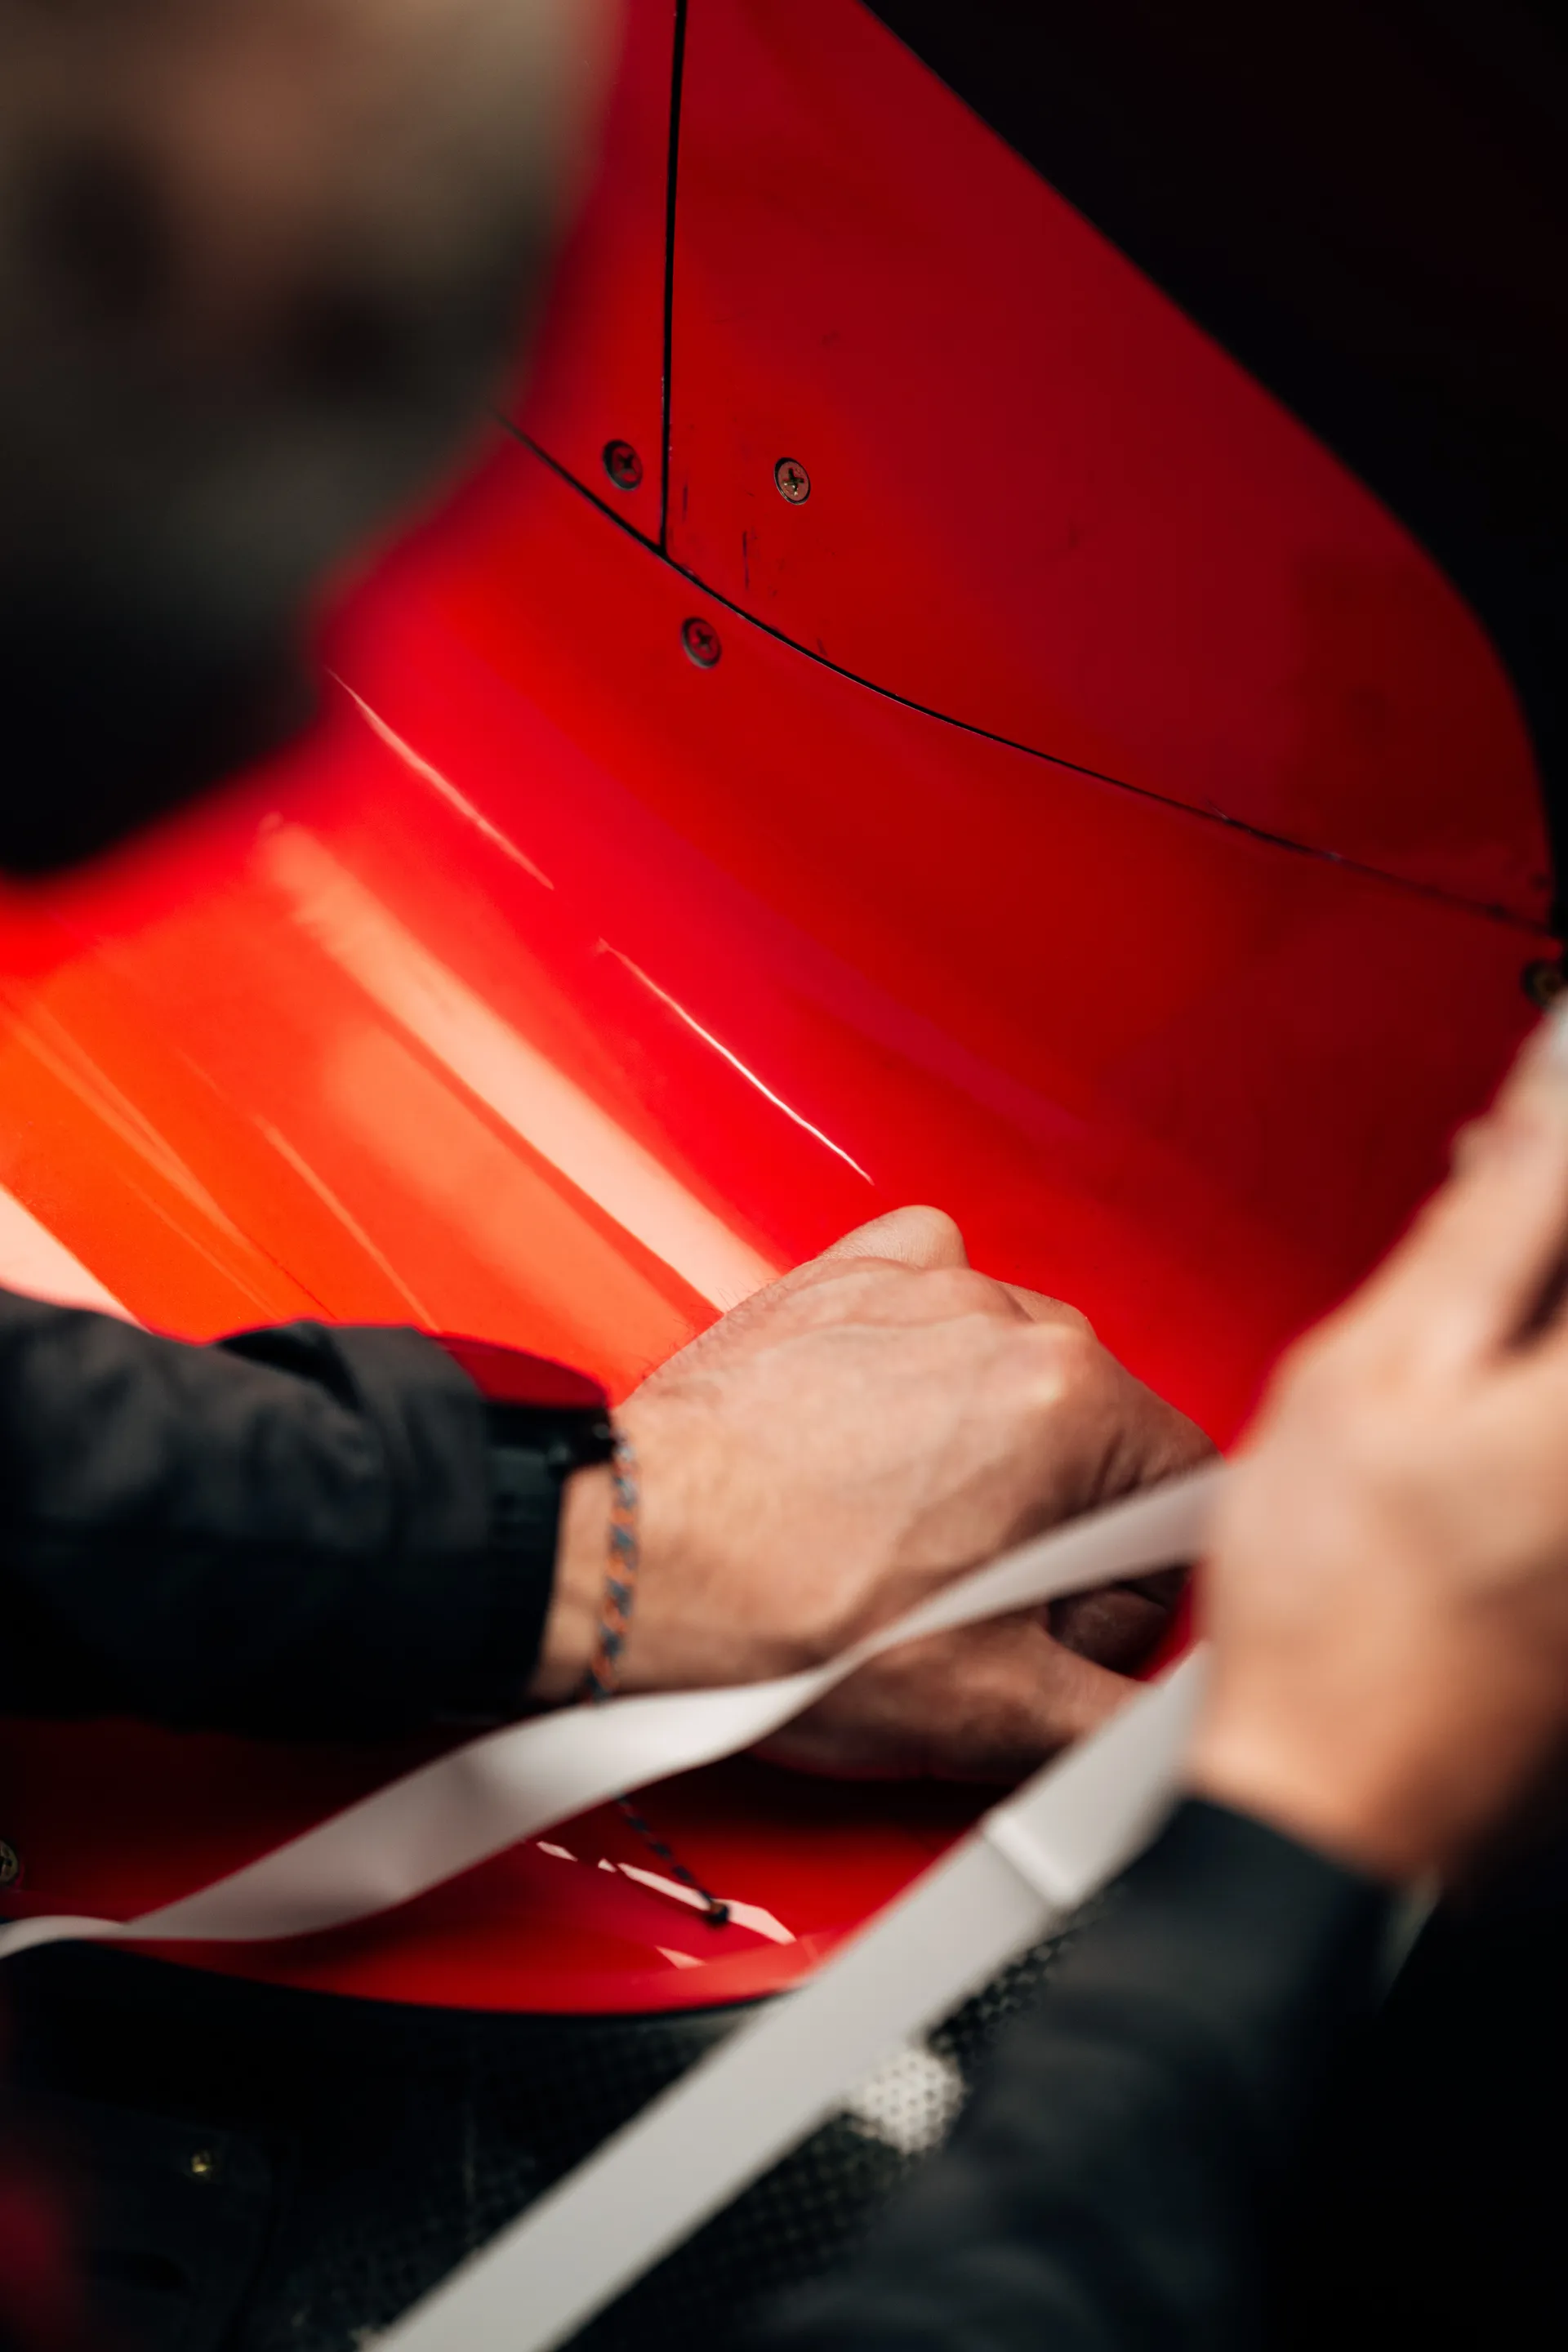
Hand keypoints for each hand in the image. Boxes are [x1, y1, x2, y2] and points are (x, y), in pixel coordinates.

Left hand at [537, 1206, 1210, 1780]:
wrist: (625, 1563)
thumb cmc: (767, 1613)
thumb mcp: (984, 1713)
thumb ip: (1114, 1717)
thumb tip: (1161, 1729)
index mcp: (1070, 1406)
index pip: (1185, 1496)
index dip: (1132, 1592)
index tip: (1065, 1629)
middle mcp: (1001, 1322)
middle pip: (1101, 1433)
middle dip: (1059, 1525)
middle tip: (973, 1599)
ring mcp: (917, 1289)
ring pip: (1017, 1369)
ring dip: (991, 1446)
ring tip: (909, 1525)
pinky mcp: (842, 1281)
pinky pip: (929, 1288)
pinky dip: (922, 1348)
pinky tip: (881, 1426)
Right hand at [1190, 1005, 1567, 1881]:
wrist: (1336, 1796)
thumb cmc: (1330, 1615)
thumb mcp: (1365, 1379)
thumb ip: (1483, 1230)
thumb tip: (1541, 1111)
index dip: (1547, 1160)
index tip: (1521, 1144)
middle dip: (1538, 1242)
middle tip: (1497, 1203)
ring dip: (1531, 1315)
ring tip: (1473, 1313)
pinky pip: (1565, 1441)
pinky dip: (1531, 1397)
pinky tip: (1484, 1399)